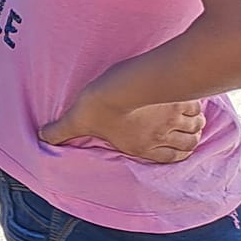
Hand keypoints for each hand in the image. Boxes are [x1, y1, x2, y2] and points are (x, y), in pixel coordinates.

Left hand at [40, 86, 206, 163]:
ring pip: (196, 126)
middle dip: (189, 138)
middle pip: (188, 142)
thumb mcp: (77, 119)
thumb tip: (42, 137)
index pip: (171, 157)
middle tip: (184, 128)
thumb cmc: (100, 104)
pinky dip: (197, 106)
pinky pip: (198, 107)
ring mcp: (176, 118)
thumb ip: (61, 130)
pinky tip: (191, 98)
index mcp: (143, 146)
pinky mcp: (183, 98)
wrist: (125, 83)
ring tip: (188, 115)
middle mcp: (164, 135)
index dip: (176, 152)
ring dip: (194, 123)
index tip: (176, 146)